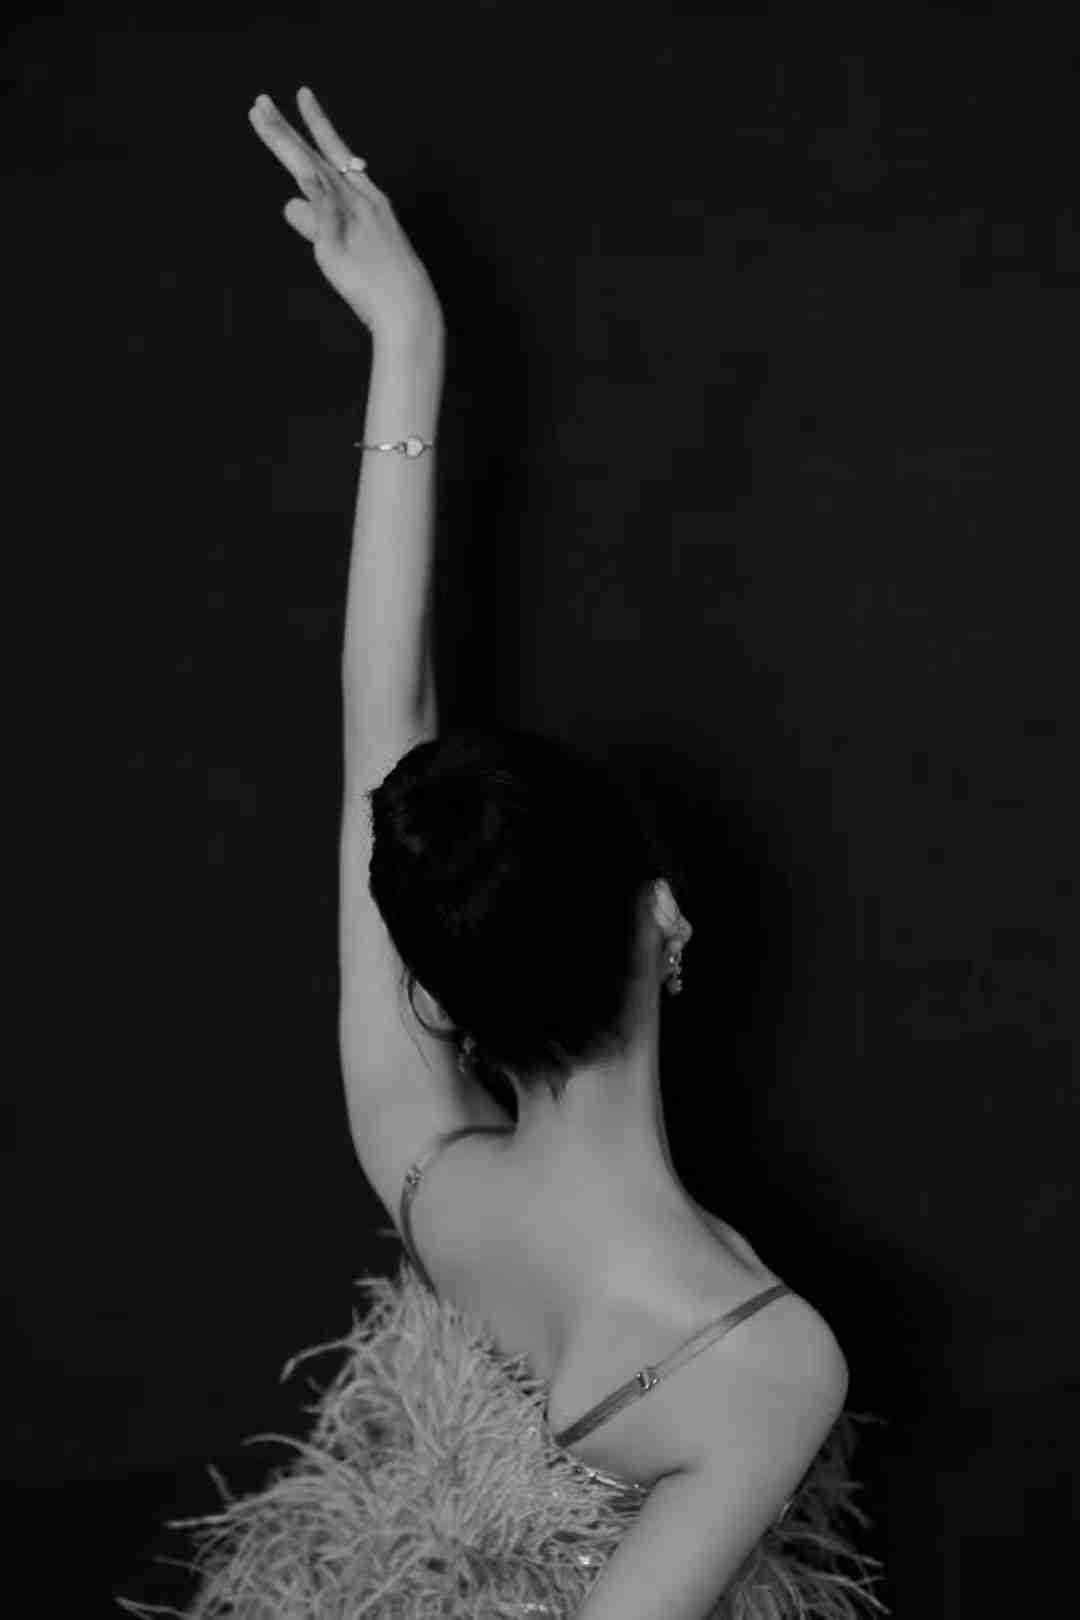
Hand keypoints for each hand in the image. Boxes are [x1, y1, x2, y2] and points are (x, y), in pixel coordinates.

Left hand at [249, 86, 443, 342]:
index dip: (318, 124)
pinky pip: (324, 208)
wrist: (409, 309)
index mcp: (366, 199)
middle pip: (315, 156)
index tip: (302, 96)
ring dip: (284, 141)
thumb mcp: (350, 244)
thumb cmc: (385, 283)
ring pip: (312, 171)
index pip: (336, 154)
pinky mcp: (340, 241)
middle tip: (259, 103)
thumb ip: (316, 222)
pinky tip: (300, 170)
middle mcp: (359, 200)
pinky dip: (313, 188)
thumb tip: (290, 205)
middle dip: (285, 128)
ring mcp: (350, 218)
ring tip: (259, 115)